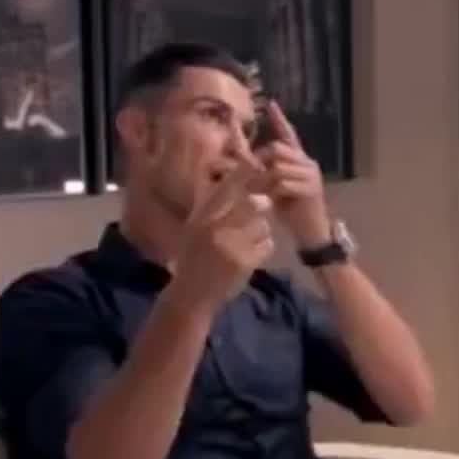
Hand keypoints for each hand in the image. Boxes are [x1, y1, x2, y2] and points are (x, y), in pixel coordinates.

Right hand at [174, 164, 274, 309]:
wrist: (192, 294)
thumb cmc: (193, 257)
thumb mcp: (195, 227)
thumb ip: (211, 206)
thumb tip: (233, 179)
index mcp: (202, 216)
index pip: (227, 188)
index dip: (245, 173)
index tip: (257, 164)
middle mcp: (215, 227)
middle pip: (252, 203)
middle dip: (263, 202)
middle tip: (266, 203)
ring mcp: (231, 245)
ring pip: (263, 225)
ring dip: (261, 231)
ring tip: (247, 242)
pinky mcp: (244, 262)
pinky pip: (267, 245)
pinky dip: (264, 249)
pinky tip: (250, 257)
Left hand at [255, 100, 329, 244]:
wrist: (310, 231)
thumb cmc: (291, 209)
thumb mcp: (272, 187)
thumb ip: (262, 172)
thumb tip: (243, 160)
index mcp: (298, 160)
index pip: (289, 135)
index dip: (279, 120)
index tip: (271, 104)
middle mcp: (306, 163)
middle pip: (276, 148)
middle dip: (260, 162)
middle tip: (253, 179)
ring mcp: (311, 174)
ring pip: (278, 166)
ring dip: (264, 181)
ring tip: (261, 194)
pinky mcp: (311, 188)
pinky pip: (284, 182)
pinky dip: (273, 192)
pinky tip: (273, 201)